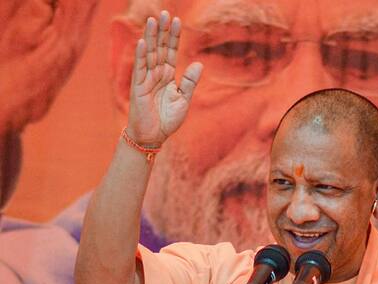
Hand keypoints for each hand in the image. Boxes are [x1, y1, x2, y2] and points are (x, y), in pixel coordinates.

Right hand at [126, 10, 202, 146]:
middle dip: (163, 31)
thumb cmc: (167, 120)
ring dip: (151, 37)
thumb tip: (199, 63)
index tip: (177, 20)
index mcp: (168, 76)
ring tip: (153, 20)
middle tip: (166, 13)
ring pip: (149, 54)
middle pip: (160, 48)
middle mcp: (156, 74)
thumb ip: (190, 82)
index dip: (174, 37)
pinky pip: (139, 68)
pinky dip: (141, 55)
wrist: (153, 137)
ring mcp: (146, 79)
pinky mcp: (138, 87)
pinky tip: (142, 42)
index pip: (171, 52)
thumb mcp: (184, 101)